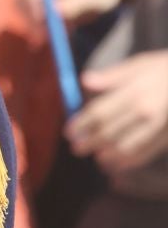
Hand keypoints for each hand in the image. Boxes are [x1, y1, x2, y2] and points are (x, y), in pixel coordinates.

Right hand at [19, 0, 124, 35]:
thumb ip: (74, 1)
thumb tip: (53, 11)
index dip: (33, 5)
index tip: (42, 23)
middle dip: (29, 17)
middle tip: (43, 36)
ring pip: (22, 5)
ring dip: (32, 23)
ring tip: (53, 34)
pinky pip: (29, 12)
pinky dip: (36, 25)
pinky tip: (50, 35)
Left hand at [68, 51, 167, 173]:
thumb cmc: (161, 70)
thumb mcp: (137, 65)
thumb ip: (110, 76)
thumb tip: (84, 80)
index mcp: (134, 91)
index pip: (99, 112)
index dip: (81, 124)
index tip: (69, 132)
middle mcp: (145, 111)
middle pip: (108, 133)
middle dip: (89, 143)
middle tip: (77, 148)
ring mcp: (157, 127)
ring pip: (124, 148)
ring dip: (106, 155)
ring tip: (96, 156)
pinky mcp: (166, 138)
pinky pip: (143, 155)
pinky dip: (126, 162)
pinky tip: (116, 162)